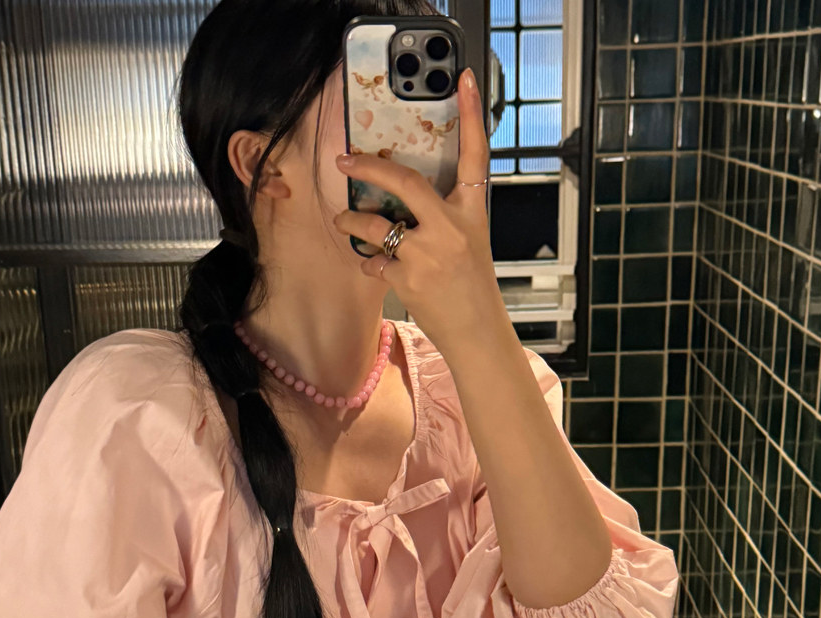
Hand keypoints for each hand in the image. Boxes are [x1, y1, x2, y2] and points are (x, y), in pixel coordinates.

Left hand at [332, 66, 506, 352]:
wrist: (478, 332)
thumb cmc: (472, 288)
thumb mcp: (470, 241)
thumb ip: (444, 217)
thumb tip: (407, 200)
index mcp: (472, 212)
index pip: (476, 155)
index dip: (471, 115)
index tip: (465, 81)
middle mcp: (451, 228)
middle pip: (405, 182)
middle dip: (369, 169)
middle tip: (345, 162)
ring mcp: (428, 253)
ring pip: (376, 225)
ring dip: (351, 222)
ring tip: (343, 222)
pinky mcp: (409, 279)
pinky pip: (374, 261)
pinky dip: (370, 263)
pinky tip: (375, 267)